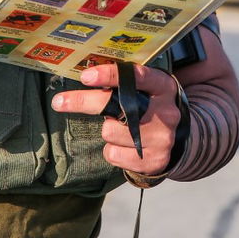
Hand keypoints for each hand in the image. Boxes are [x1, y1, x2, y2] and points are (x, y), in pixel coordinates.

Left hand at [50, 63, 183, 174]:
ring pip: (110, 132)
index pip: (136, 77)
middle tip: (59, 101)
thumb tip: (86, 77)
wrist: (179, 140)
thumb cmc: (152, 107)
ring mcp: (161, 139)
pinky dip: (112, 151)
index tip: (85, 76)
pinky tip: (125, 146)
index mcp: (163, 87)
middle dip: (84, 102)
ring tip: (121, 128)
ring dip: (107, 131)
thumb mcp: (148, 88)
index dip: (110, 76)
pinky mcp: (153, 161)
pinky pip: (113, 154)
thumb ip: (126, 83)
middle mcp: (165, 113)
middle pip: (116, 107)